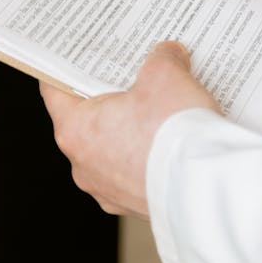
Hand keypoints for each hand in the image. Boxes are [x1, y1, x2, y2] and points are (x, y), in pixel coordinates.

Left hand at [40, 41, 218, 218]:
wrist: (206, 187)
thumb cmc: (173, 134)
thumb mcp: (166, 75)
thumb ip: (162, 59)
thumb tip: (168, 56)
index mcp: (75, 130)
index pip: (55, 91)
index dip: (67, 69)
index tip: (78, 57)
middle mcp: (84, 166)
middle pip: (89, 121)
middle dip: (113, 98)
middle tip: (136, 77)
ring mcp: (109, 191)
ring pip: (115, 150)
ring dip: (134, 131)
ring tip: (165, 111)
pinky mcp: (136, 206)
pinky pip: (137, 173)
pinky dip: (151, 158)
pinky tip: (176, 143)